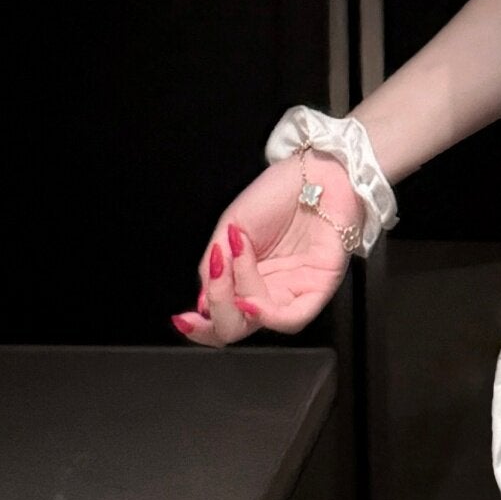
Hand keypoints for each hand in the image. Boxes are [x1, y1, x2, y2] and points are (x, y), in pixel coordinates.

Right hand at [170, 149, 361, 346]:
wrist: (314, 171)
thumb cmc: (276, 194)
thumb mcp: (230, 228)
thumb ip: (214, 269)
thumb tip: (202, 305)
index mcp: (245, 279)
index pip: (221, 317)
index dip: (200, 327)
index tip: (181, 319)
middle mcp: (268, 291)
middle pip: (237, 328)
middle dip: (215, 317)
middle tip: (212, 282)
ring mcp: (293, 291)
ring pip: (259, 323)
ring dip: (236, 298)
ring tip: (232, 260)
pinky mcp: (319, 287)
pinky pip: (292, 318)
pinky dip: (266, 314)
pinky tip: (249, 299)